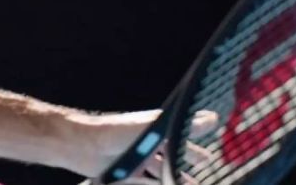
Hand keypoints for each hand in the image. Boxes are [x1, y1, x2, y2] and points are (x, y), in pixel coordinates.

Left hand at [68, 109, 216, 181]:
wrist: (82, 145)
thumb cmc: (117, 131)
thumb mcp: (153, 128)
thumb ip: (182, 125)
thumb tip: (213, 118)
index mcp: (154, 131)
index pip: (179, 138)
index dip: (193, 147)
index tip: (207, 156)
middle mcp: (146, 146)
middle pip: (169, 158)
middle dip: (183, 166)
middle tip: (201, 175)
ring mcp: (136, 161)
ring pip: (158, 173)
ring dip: (171, 179)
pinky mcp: (125, 175)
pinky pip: (144, 182)